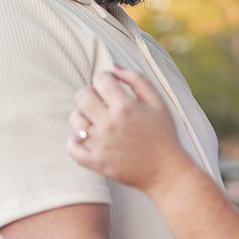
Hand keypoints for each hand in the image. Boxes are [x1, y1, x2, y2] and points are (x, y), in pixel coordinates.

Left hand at [68, 66, 186, 193]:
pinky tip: (86, 138)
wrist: (165, 171)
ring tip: (94, 120)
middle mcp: (111, 125)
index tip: (110, 85)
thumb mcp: (157, 102)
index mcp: (126, 107)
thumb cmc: (163, 134)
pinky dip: (75, 141)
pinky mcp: (96, 163)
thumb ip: (137, 79)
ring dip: (82, 116)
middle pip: (82, 97)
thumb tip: (113, 66)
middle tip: (99, 101)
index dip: (104, 78)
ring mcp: (101, 145)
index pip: (100, 80)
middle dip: (88, 93)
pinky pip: (73, 147)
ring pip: (75, 120)